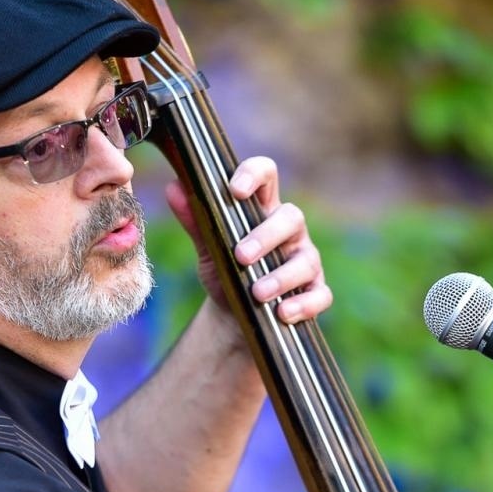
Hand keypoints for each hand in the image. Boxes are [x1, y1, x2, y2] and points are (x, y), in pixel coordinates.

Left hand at [164, 156, 332, 323]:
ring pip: (306, 260)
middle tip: (241, 256)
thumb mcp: (208, 248)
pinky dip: (303, 304)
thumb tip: (173, 189)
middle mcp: (289, 232)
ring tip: (257, 293)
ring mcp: (305, 261)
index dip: (254, 175)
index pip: (266, 177)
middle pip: (291, 217)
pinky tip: (283, 312)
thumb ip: (196, 221)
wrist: (233, 316)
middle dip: (266, 236)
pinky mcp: (314, 291)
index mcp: (262, 211)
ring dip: (282, 277)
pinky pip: (319, 295)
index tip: (235, 191)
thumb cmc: (225, 272)